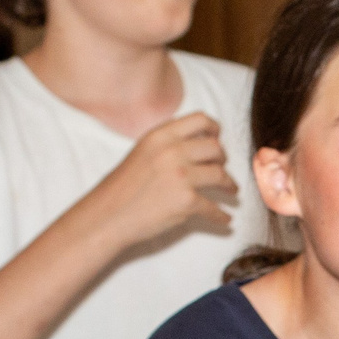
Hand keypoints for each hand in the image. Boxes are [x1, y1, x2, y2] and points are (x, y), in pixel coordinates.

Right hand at [89, 112, 236, 245]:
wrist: (107, 215)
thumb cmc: (122, 188)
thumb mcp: (142, 152)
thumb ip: (167, 145)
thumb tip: (197, 146)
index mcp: (161, 136)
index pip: (200, 120)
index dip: (215, 129)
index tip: (218, 137)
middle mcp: (173, 151)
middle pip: (216, 148)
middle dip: (223, 159)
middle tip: (222, 168)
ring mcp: (181, 176)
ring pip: (221, 175)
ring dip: (230, 185)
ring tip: (231, 191)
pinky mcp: (186, 201)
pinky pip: (214, 208)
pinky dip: (221, 216)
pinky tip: (225, 219)